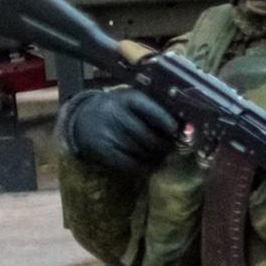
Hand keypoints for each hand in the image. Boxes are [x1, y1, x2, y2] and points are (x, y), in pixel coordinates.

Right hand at [60, 88, 179, 175]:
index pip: (152, 111)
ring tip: (162, 156)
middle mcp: (116, 114)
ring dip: (157, 157)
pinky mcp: (103, 151)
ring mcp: (108, 134)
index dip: (168, 123)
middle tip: (172, 148)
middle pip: (149, 136)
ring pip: (142, 151)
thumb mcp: (131, 101)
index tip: (177, 131)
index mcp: (127, 98)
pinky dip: (145, 167)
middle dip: (165, 145)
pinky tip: (151, 166)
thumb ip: (154, 109)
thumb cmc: (117, 110)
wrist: (81, 119)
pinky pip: (130, 164)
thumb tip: (184, 127)